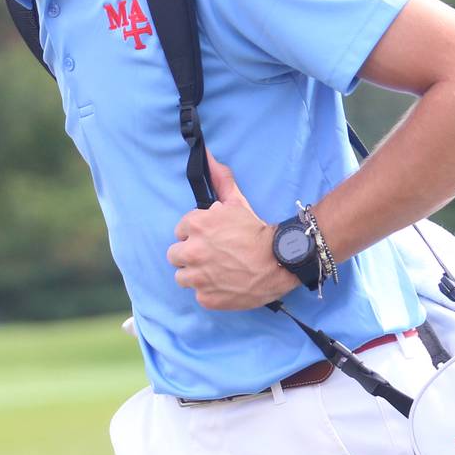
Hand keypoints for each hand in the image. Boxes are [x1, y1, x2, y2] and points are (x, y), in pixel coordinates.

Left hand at [166, 150, 298, 309]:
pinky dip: (209, 291)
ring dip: (195, 274)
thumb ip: (220, 181)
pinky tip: (224, 283)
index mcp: (194, 225)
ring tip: (215, 270)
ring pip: (182, 277)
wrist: (279, 260)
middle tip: (210, 254)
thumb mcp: (236, 202)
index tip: (209, 237)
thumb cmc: (256, 230)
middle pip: (175, 255)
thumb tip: (208, 157)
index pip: (180, 230)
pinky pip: (198, 294)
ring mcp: (198, 277)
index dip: (195, 233)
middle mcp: (191, 251)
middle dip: (190, 254)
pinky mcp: (206, 298)